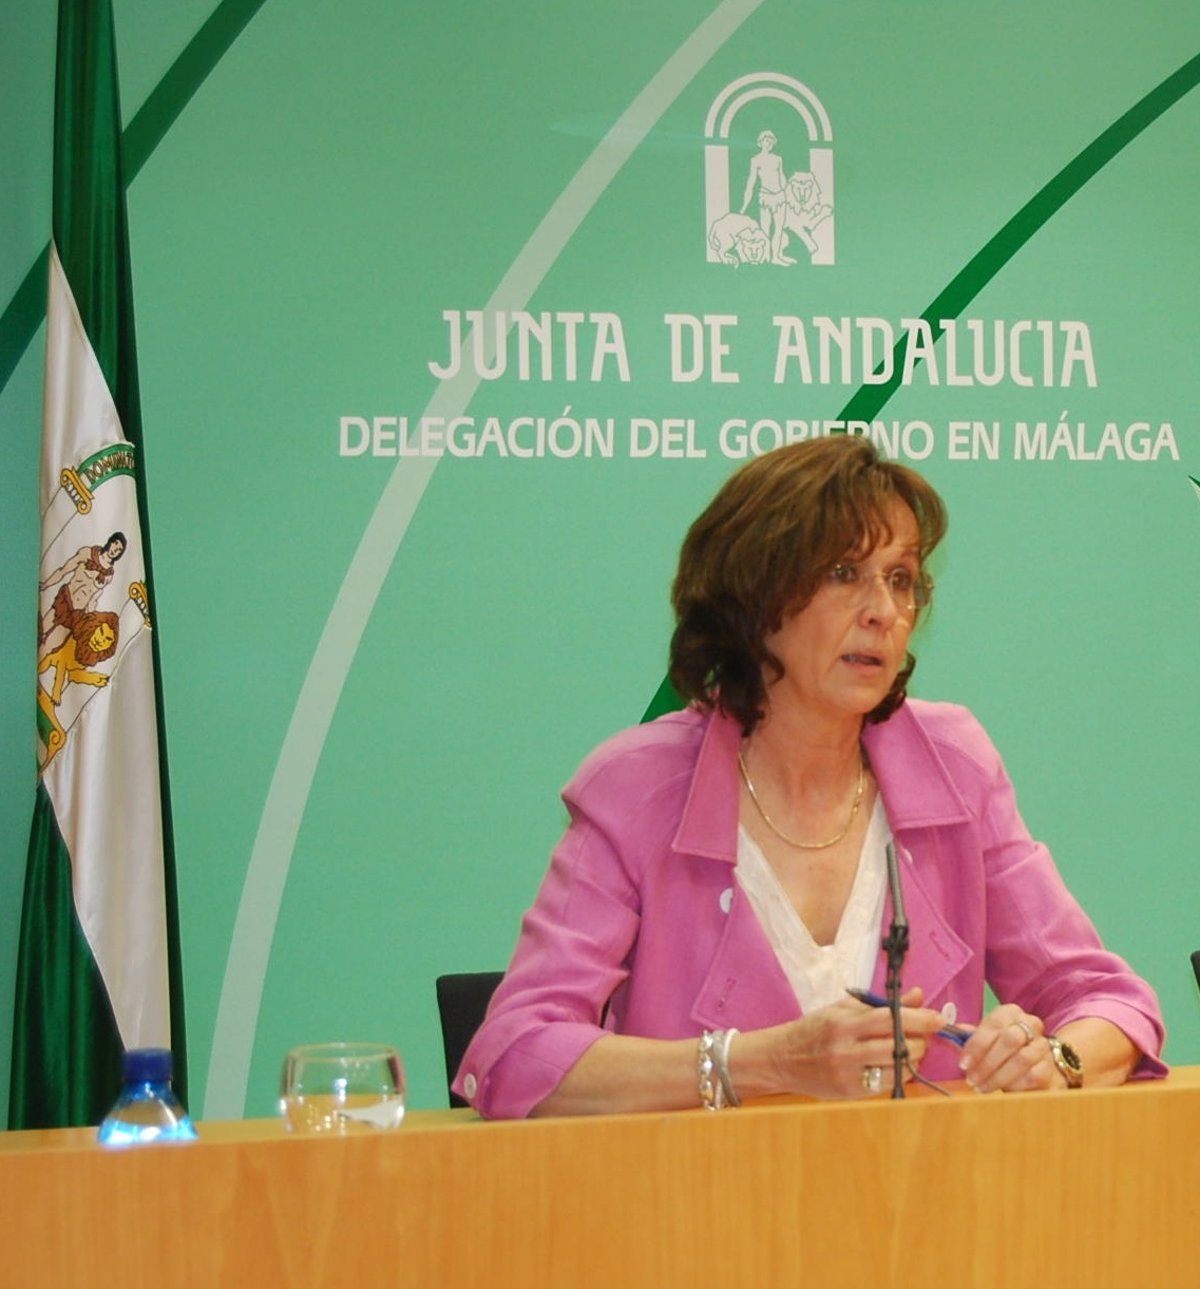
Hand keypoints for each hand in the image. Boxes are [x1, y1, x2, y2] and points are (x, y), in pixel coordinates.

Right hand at [778, 987, 946, 1098]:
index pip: (889, 1019)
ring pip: (897, 1069)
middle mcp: (846, 1049)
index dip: (919, 1019)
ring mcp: (848, 1074)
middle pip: (898, 1047)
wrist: (783, 1058)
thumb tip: (918, 996)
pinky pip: (887, 1085)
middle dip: (918, 1041)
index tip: (938, 1019)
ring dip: (911, 1060)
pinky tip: (892, 1066)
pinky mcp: (851, 1093)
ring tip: (906, 1051)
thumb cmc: (816, 1029)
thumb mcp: (843, 1008)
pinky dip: (897, 1074)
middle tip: (920, 1036)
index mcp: (843, 1022)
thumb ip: (881, 1004)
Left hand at [957, 1004, 1059, 1092]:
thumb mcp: (986, 1037)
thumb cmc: (1003, 1047)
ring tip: (982, 1088)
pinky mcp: (1050, 1066)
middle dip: (987, 1063)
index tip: (963, 1064)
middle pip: (1010, 1040)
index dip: (977, 1045)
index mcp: (1010, 1013)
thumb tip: (952, 1031)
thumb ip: (971, 1035)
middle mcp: (1031, 1024)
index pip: (994, 1024)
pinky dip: (1015, 1085)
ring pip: (1022, 1059)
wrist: (1035, 1060)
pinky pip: (1034, 1076)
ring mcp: (1043, 1045)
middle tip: (972, 1080)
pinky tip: (1003, 1090)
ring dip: (999, 1077)